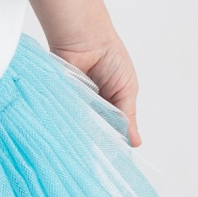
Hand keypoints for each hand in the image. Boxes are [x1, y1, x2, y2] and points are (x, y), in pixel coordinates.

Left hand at [29, 0, 141, 146]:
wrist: (86, 38)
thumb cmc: (111, 58)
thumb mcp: (127, 90)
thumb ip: (127, 117)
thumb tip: (136, 143)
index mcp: (112, 105)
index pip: (114, 130)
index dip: (113, 142)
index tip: (113, 158)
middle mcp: (94, 107)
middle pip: (95, 131)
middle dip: (98, 140)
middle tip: (99, 155)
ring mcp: (77, 104)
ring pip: (80, 127)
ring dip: (83, 132)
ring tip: (86, 144)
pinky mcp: (61, 100)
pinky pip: (65, 116)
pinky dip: (70, 121)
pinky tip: (73, 129)